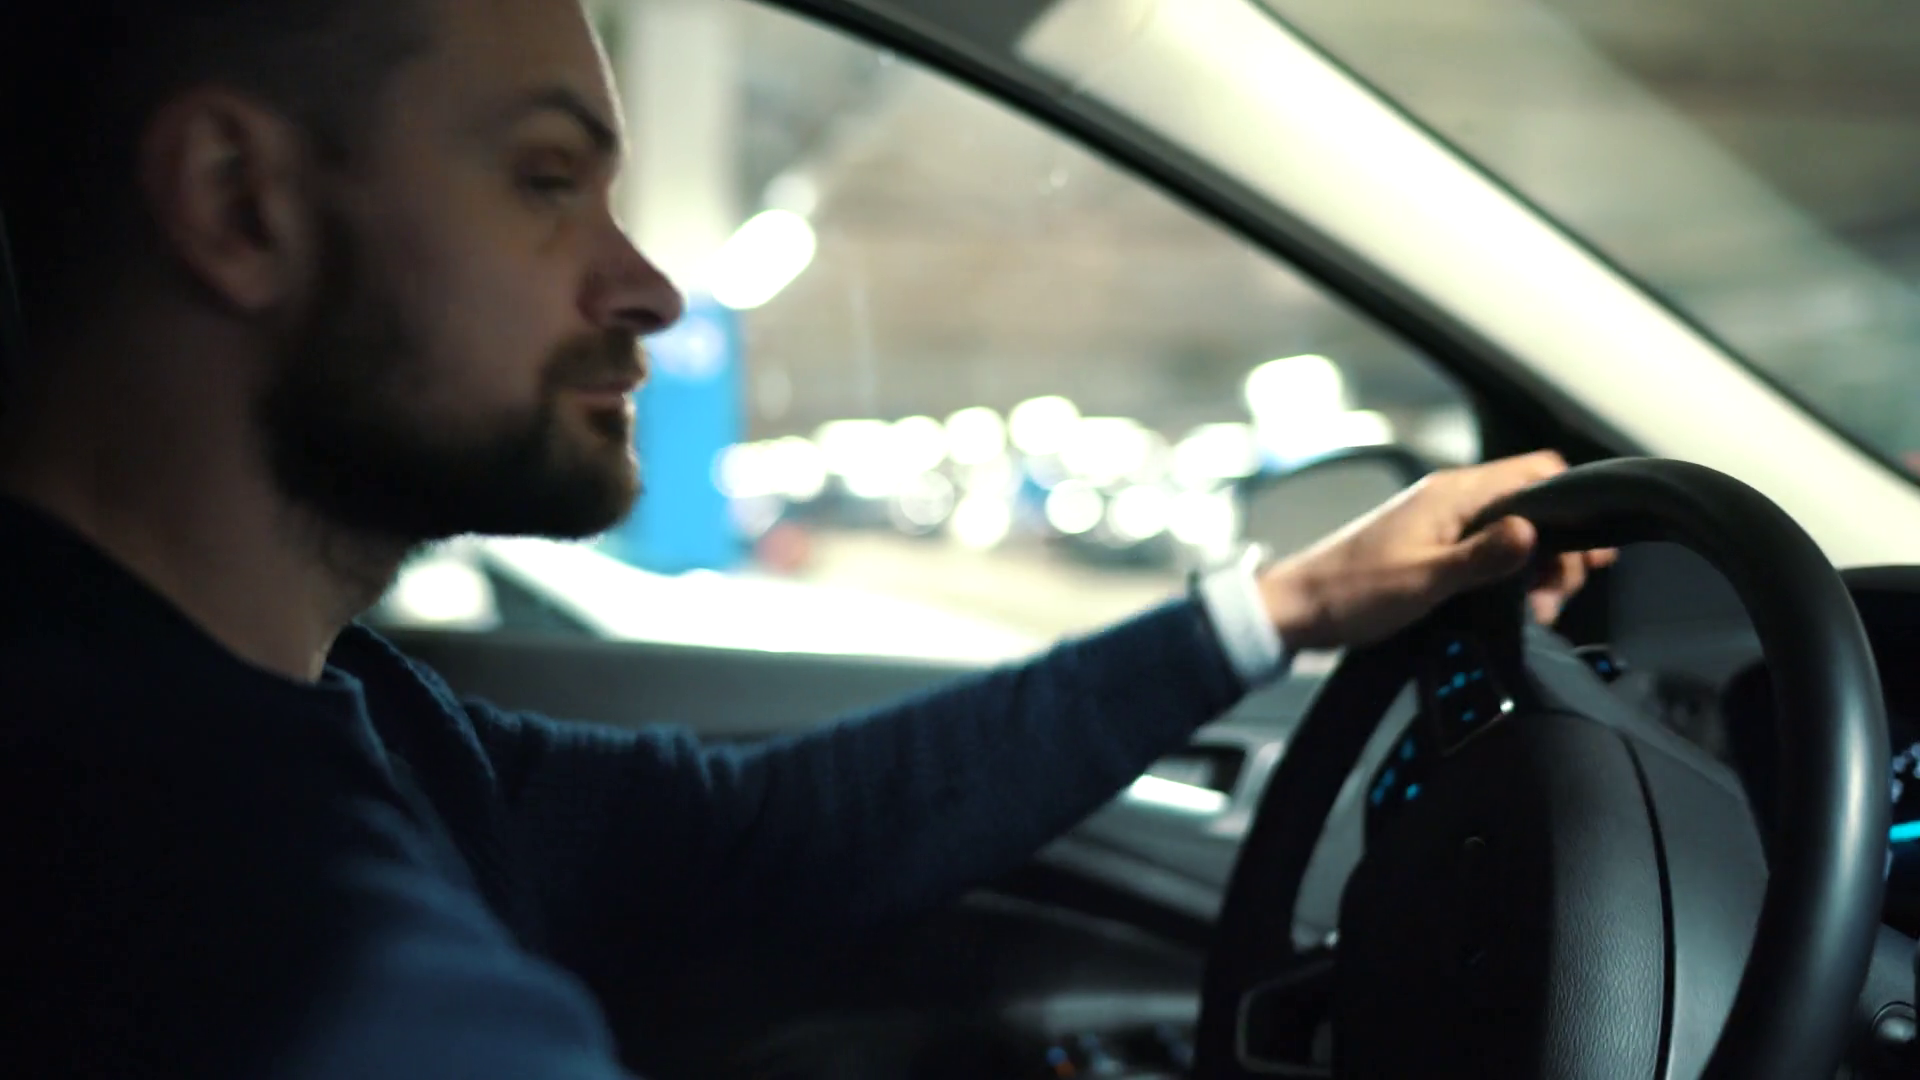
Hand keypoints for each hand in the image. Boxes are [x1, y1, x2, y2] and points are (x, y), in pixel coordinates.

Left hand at [1257, 450, 1616, 649]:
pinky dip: (1507, 576)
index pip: (1537, 472)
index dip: (1573, 505)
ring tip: (1535, 608)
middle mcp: (1450, 499)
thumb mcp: (1424, 580)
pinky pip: (1488, 551)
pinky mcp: (1432, 548)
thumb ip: (1483, 557)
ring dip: (1534, 568)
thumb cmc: (1350, 594)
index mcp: (1453, 494)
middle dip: (1558, 548)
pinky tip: (1508, 608)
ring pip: (1513, 531)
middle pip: (1533, 505)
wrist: (1297, 611)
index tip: (1589, 550)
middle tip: (1555, 594)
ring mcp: (1441, 523)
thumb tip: (1533, 532)